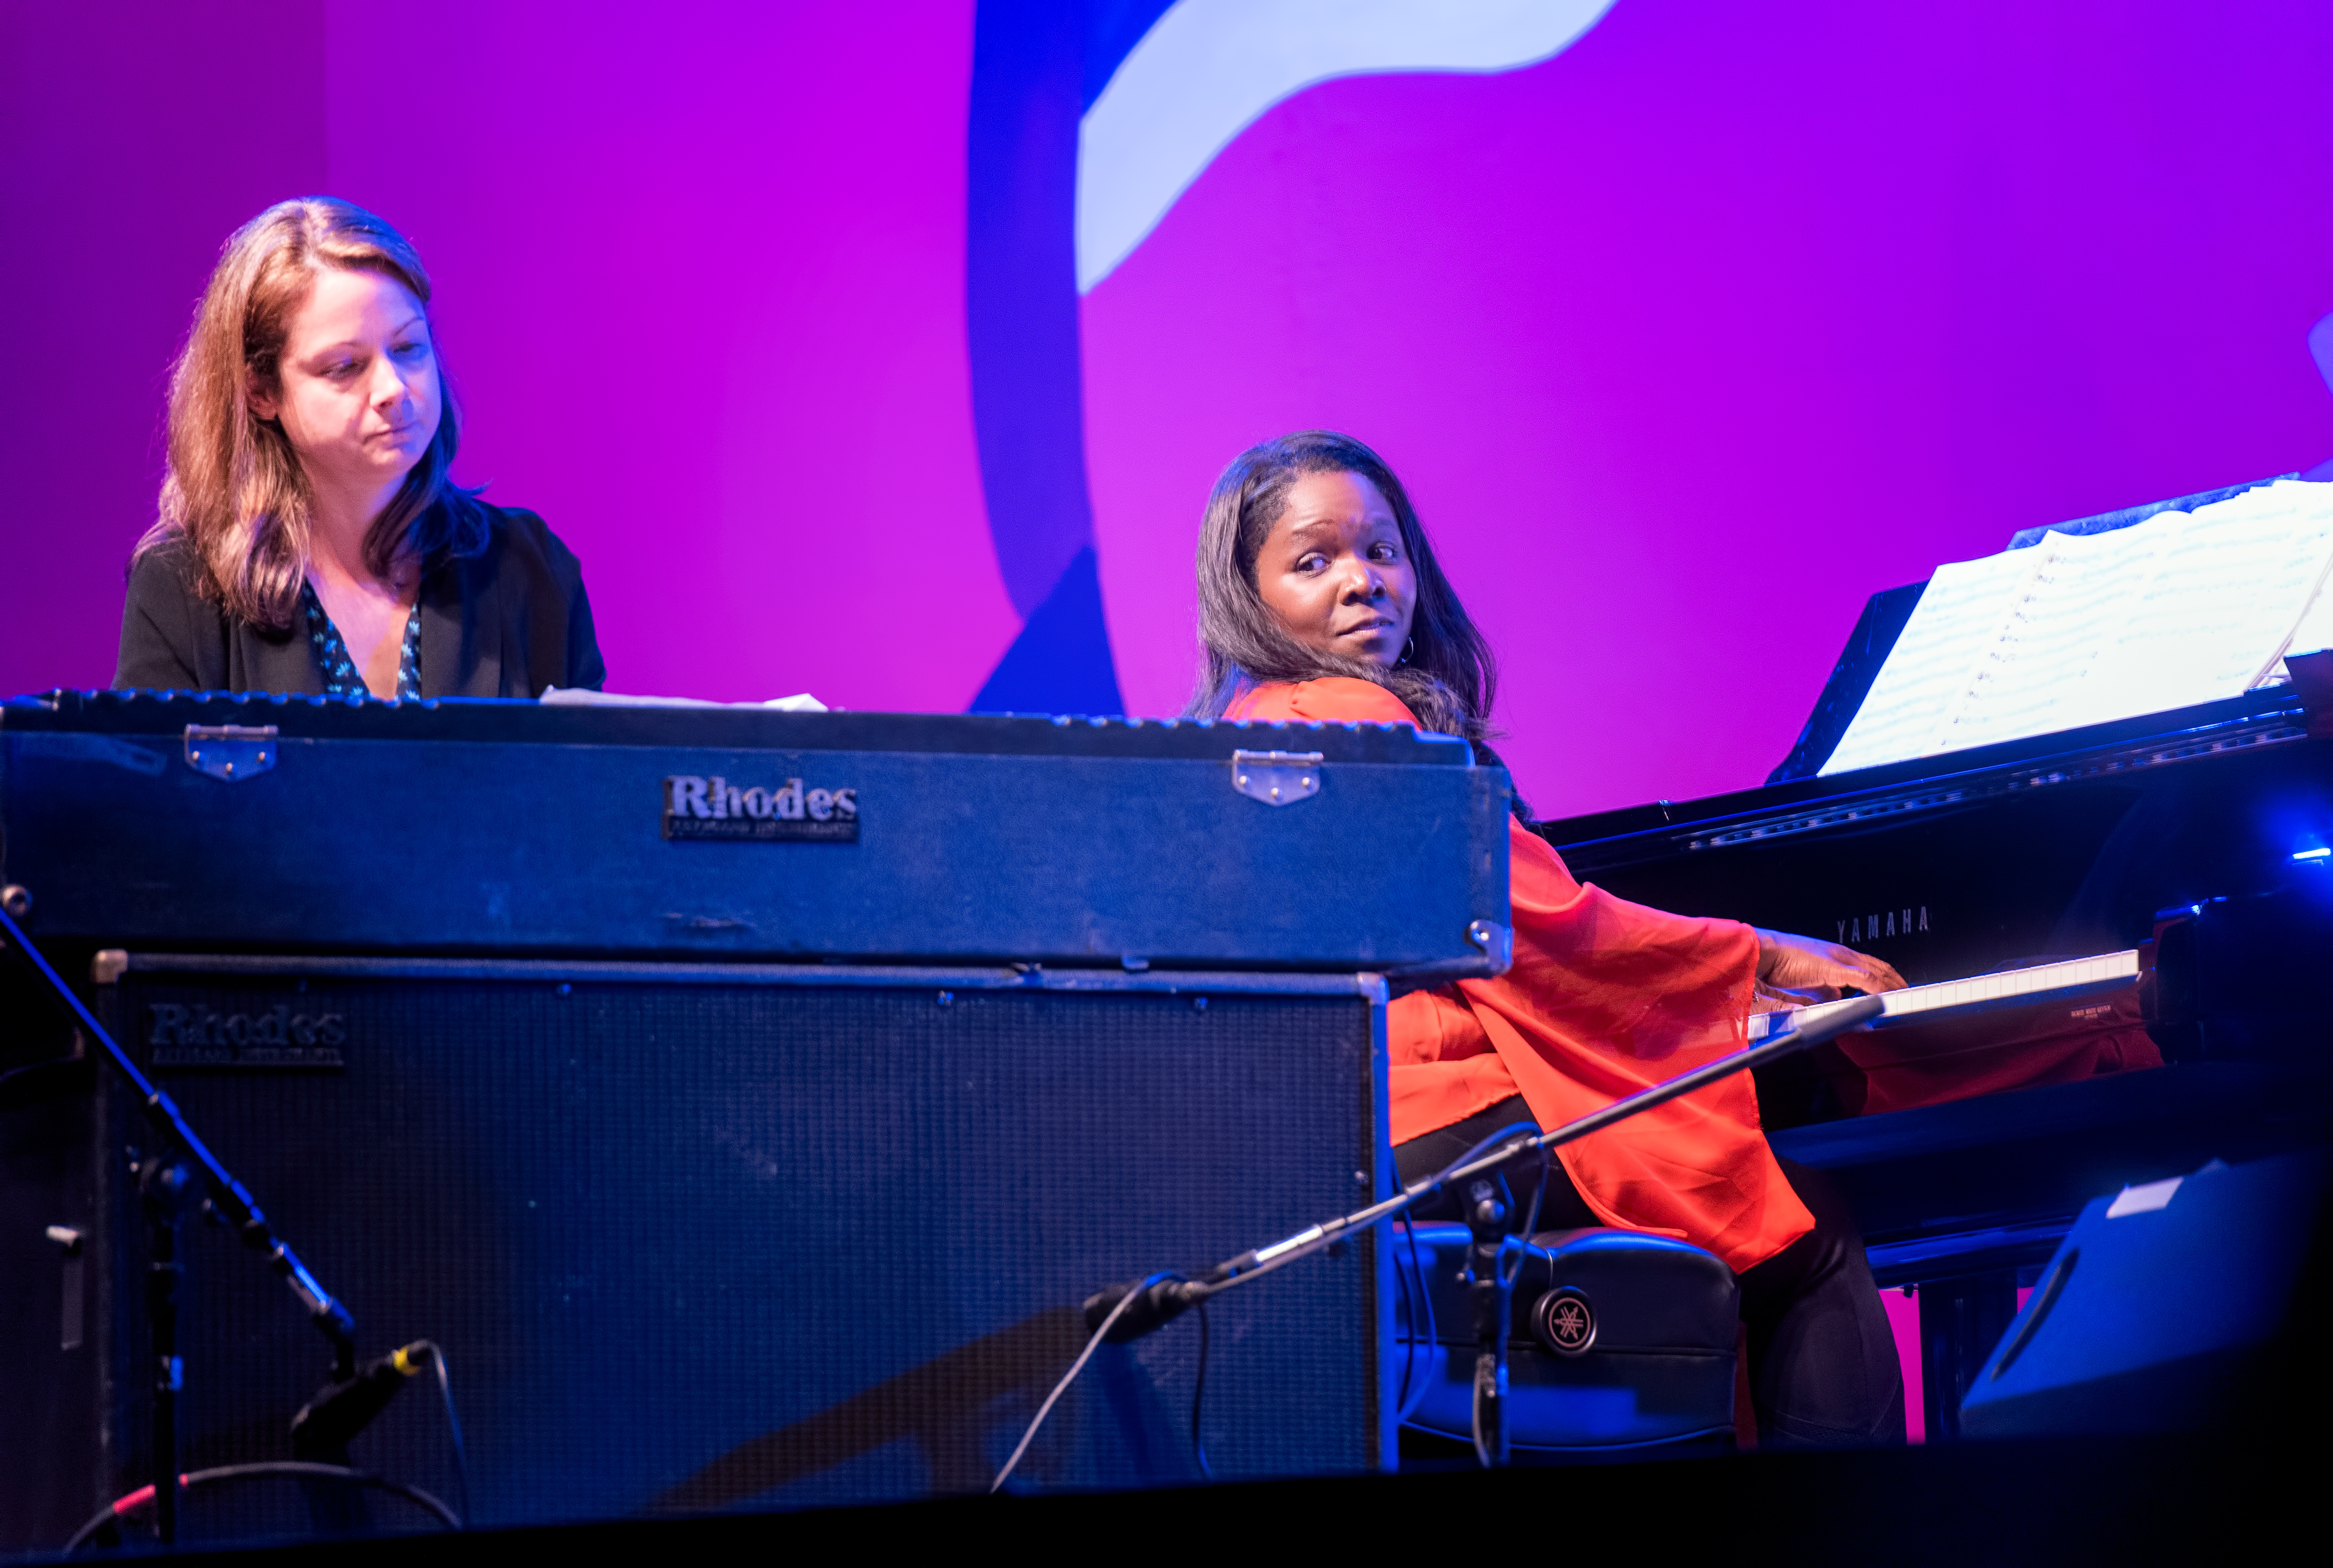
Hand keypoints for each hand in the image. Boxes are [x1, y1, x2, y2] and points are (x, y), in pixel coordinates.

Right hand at [1754, 928, 1905, 1001]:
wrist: (1762, 951)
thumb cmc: (1777, 962)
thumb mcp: (1806, 980)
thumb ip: (1821, 989)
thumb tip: (1834, 999)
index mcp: (1834, 955)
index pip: (1869, 965)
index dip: (1885, 976)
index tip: (1895, 988)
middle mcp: (1841, 954)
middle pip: (1879, 966)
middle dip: (1895, 980)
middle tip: (1908, 993)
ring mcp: (1840, 960)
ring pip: (1877, 972)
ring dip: (1892, 986)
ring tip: (1904, 998)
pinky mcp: (1835, 969)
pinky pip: (1866, 981)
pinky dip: (1880, 991)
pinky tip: (1887, 1001)